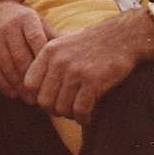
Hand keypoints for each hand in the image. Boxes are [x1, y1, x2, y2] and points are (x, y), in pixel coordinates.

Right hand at [0, 0, 55, 100]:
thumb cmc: (24, 19)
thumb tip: (73, 53)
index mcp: (26, 19)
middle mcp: (8, 27)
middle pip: (21, 57)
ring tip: (30, 99)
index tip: (53, 78)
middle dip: (32, 79)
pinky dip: (3, 84)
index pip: (36, 40)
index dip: (44, 60)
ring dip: (19, 86)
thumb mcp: (39, 21)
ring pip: (8, 66)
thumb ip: (52, 36)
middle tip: (43, 96)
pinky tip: (14, 94)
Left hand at [25, 10, 151, 123]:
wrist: (123, 36)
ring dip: (71, 115)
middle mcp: (59, 61)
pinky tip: (89, 116)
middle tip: (67, 109)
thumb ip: (49, 64)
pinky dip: (83, 118)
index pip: (30, 84)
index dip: (38, 97)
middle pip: (44, 101)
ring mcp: (76, 71)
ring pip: (62, 108)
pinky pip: (80, 110)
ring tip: (79, 112)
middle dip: (55, 110)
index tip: (51, 100)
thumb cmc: (93, 44)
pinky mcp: (93, 81)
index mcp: (49, 51)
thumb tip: (35, 94)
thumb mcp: (64, 45)